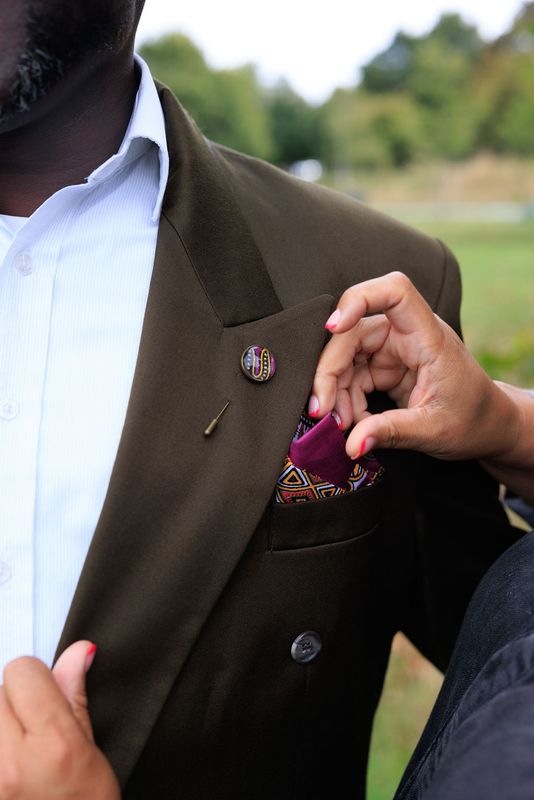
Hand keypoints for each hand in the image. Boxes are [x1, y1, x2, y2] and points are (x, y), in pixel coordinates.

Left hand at [0, 641, 119, 798]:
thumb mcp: (90, 753)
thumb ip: (74, 697)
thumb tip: (78, 651)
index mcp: (53, 746)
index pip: (21, 671)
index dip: (35, 681)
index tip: (43, 701)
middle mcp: (10, 766)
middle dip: (10, 707)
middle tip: (28, 739)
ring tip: (13, 758)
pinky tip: (7, 774)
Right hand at [311, 272, 519, 461]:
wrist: (488, 427)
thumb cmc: (473, 420)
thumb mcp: (434, 430)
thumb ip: (392, 433)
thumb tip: (352, 444)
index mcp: (428, 337)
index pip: (395, 291)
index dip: (358, 300)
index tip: (333, 328)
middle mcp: (407, 335)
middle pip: (353, 332)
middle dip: (331, 371)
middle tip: (322, 411)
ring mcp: (393, 350)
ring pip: (346, 357)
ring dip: (335, 391)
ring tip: (340, 427)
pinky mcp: (383, 367)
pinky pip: (352, 376)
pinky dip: (345, 400)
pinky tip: (352, 425)